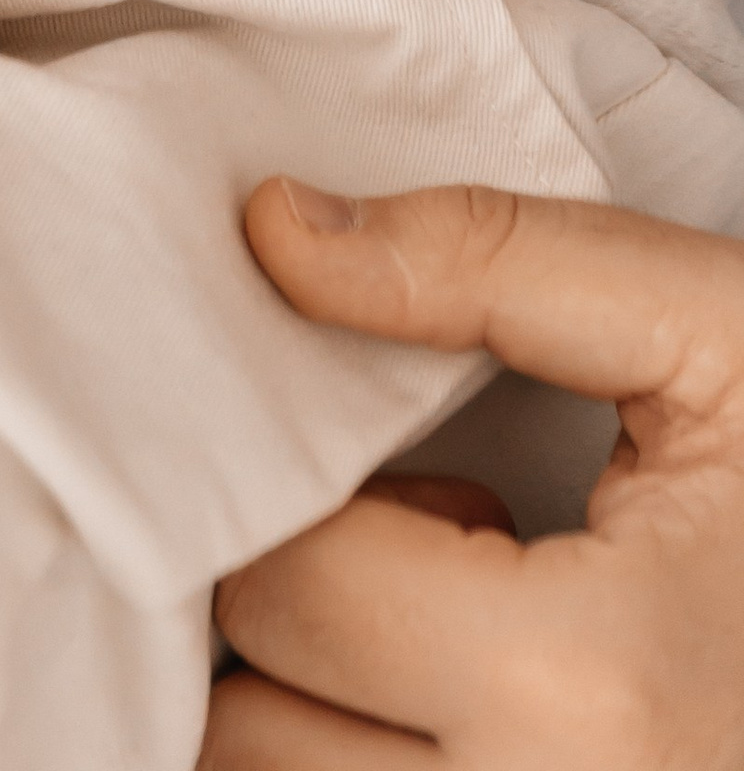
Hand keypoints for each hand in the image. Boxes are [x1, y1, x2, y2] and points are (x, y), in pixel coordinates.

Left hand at [203, 179, 743, 765]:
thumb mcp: (718, 337)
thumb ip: (490, 261)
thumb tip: (275, 231)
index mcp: (589, 692)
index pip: (286, 582)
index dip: (307, 491)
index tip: (421, 470)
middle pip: (255, 729)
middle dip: (302, 611)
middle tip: (445, 556)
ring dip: (328, 721)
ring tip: (472, 650)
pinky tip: (496, 726)